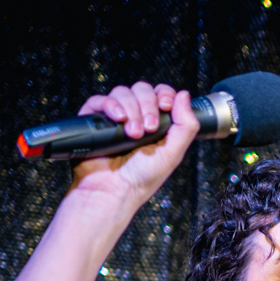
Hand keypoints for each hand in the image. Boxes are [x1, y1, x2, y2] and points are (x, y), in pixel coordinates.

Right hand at [68, 81, 201, 213]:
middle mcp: (135, 116)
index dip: (164, 94)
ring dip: (131, 109)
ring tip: (133, 134)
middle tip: (149, 128)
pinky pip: (100, 100)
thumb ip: (185, 125)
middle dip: (148, 104)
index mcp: (155, 122)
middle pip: (142, 89)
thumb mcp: (173, 153)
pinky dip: (110, 105)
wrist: (114, 191)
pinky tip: (118, 119)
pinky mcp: (94, 120)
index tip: (166, 106)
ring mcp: (114, 117)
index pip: (160, 93)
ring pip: (122, 92)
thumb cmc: (143, 178)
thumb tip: (185, 95)